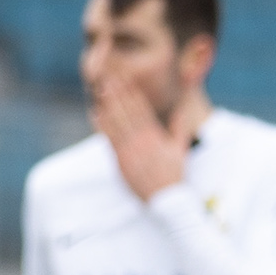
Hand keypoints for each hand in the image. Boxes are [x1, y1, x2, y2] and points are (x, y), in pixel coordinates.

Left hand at [89, 61, 191, 202]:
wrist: (167, 199)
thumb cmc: (174, 176)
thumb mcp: (180, 150)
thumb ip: (178, 129)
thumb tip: (179, 111)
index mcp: (156, 136)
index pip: (142, 108)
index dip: (133, 92)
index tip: (127, 78)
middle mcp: (142, 140)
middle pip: (128, 110)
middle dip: (119, 92)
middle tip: (109, 75)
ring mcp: (130, 150)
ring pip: (117, 121)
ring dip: (109, 103)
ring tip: (102, 88)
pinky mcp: (121, 161)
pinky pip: (109, 139)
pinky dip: (102, 125)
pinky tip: (96, 113)